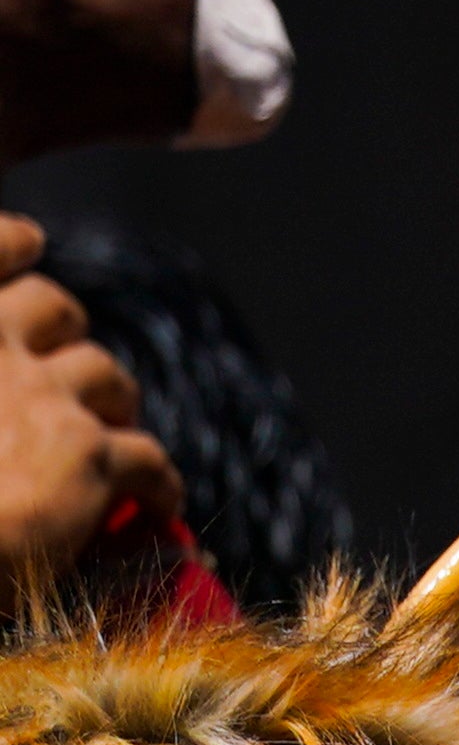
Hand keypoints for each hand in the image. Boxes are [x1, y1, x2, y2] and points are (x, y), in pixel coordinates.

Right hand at [0, 214, 171, 566]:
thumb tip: (10, 334)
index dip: (11, 241)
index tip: (30, 240)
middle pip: (53, 308)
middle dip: (68, 335)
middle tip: (73, 373)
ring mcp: (40, 391)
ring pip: (104, 375)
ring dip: (113, 401)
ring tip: (109, 433)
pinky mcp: (87, 450)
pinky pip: (146, 456)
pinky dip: (157, 481)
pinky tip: (157, 505)